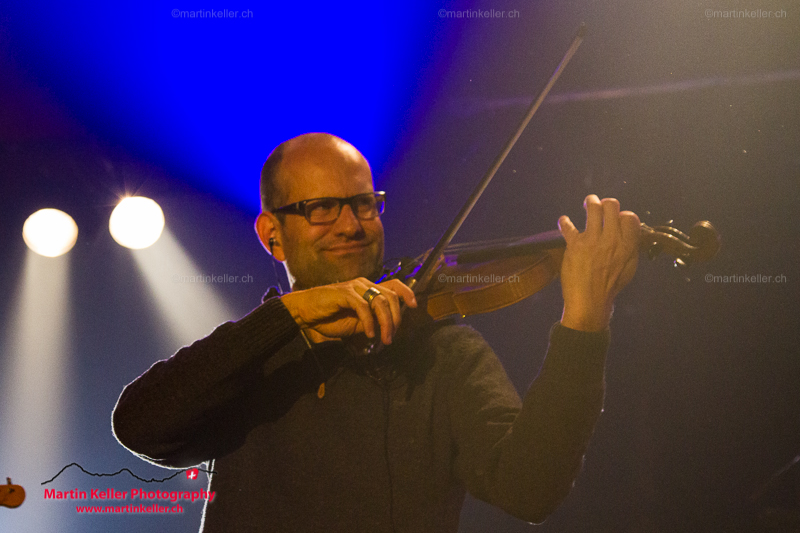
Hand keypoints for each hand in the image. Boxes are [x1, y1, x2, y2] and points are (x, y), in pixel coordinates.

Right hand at [280, 278, 416, 344]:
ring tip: (384, 339)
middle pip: (391, 296)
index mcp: (368, 288)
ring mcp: (354, 287)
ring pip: (380, 302)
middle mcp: (364, 284)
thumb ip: (373, 320)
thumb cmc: (329, 318)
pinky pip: (363, 306)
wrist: (304, 313)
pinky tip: (368, 334)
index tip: (415, 306)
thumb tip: (390, 328)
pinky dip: (369, 322)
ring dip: (386, 323)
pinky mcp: (344, 293)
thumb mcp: (357, 322)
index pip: (394, 284)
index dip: (407, 293)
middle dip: (396, 319)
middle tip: (391, 337)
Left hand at [558, 195, 639, 331]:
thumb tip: (630, 234)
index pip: (630, 217)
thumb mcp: (629, 267)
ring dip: (590, 202)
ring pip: (593, 208)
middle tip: (602, 206)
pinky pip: (568, 226)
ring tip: (589, 202)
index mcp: (627, 246)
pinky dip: (564, 222)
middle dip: (607, 203)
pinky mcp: (575, 244)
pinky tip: (563, 221)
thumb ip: (630, 248)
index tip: (618, 217)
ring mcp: (592, 240)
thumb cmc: (609, 286)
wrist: (590, 301)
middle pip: (612, 206)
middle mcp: (611, 239)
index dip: (623, 214)